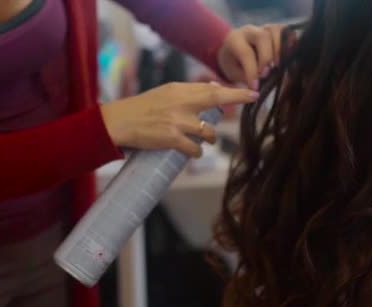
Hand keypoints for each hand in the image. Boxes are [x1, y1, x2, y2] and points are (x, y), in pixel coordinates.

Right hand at [100, 82, 258, 156]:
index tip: (253, 93)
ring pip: (208, 132)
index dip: (235, 91)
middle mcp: (180, 102)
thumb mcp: (165, 93)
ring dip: (209, 138)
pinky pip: (195, 149)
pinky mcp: (171, 138)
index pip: (212, 88)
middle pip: (215, 100)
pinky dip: (196, 152)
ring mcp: (177, 121)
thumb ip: (189, 93)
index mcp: (179, 90)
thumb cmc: (142, 108)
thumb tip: (214, 89)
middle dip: (236, 99)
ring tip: (203, 140)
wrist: (119, 122)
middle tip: (251, 100)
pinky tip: (192, 151)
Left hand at [217, 24, 284, 89]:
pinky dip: (290, 41)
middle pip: (262, 37)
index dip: (252, 71)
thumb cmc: (233, 64)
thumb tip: (263, 81)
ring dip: (280, 49)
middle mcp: (249, 30)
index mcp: (234, 40)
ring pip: (276, 30)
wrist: (233, 50)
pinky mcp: (274, 29)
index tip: (255, 86)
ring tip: (278, 65)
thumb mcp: (233, 72)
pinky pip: (285, 30)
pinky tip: (289, 55)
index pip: (246, 53)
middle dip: (267, 57)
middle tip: (266, 74)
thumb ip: (246, 75)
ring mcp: (263, 27)